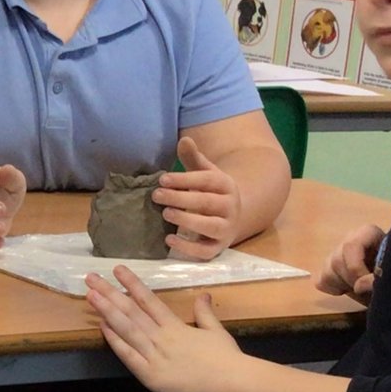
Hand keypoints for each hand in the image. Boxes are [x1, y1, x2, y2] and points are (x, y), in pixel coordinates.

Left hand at [84, 267, 245, 391]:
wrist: (234, 383)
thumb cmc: (227, 359)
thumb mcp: (216, 331)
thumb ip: (205, 313)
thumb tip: (204, 294)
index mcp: (175, 326)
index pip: (149, 300)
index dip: (132, 284)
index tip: (117, 269)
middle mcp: (161, 337)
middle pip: (131, 311)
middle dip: (110, 293)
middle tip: (90, 278)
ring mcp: (154, 356)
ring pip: (126, 329)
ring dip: (107, 311)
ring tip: (90, 295)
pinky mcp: (151, 376)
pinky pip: (129, 356)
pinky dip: (115, 341)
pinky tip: (102, 327)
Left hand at [154, 136, 241, 259]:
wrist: (234, 217)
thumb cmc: (211, 192)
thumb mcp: (205, 173)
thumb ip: (193, 159)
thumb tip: (184, 140)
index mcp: (226, 185)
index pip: (207, 180)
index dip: (184, 179)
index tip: (162, 179)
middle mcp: (230, 207)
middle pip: (206, 202)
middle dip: (180, 198)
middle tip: (156, 195)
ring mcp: (226, 228)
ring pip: (211, 226)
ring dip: (187, 220)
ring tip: (165, 214)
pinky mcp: (219, 247)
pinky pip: (207, 251)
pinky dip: (189, 248)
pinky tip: (169, 240)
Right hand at [317, 222, 384, 299]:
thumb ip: (377, 279)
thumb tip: (358, 287)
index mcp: (367, 233)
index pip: (350, 246)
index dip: (355, 268)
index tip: (365, 283)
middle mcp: (349, 239)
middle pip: (337, 260)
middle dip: (351, 280)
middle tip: (367, 289)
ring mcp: (336, 253)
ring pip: (328, 271)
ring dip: (344, 285)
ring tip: (362, 288)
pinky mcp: (328, 268)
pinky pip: (322, 280)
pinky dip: (334, 288)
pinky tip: (349, 288)